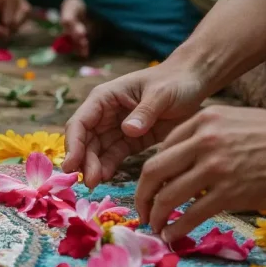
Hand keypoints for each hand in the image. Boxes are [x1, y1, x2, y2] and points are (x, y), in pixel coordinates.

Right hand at [62, 61, 209, 188]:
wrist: (194, 83)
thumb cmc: (175, 82)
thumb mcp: (161, 94)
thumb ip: (144, 112)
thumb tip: (127, 130)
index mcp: (105, 98)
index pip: (80, 122)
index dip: (73, 144)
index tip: (72, 165)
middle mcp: (105, 113)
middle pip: (85, 140)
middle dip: (83, 160)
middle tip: (88, 182)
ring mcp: (116, 128)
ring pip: (96, 150)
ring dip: (93, 166)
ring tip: (94, 184)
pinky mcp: (130, 140)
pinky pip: (114, 156)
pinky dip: (108, 167)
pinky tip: (107, 179)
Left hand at [137, 105, 265, 241]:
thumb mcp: (234, 120)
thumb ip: (205, 133)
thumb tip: (180, 155)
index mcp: (202, 121)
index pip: (162, 149)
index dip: (152, 172)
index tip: (150, 186)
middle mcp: (203, 142)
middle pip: (154, 171)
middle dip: (142, 194)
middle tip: (140, 209)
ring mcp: (215, 168)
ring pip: (169, 195)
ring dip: (155, 214)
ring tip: (154, 225)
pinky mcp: (229, 192)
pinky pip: (192, 214)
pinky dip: (177, 227)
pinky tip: (171, 234)